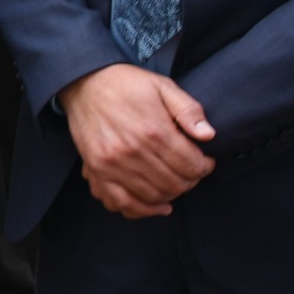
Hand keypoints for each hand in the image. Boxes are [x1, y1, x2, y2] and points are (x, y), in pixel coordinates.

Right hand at [59, 64, 216, 217]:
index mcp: (154, 130)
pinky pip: (122, 202)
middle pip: (176, 184)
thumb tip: (208, 135)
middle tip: (190, 171)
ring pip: (154, 196)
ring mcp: (113, 163)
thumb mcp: (163, 86)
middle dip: (190, 181)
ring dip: (171, 194)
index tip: (205, 161)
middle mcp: (133, 151)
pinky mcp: (98, 169)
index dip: (205, 166)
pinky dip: (142, 210)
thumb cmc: (125, 84)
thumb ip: (188, 110)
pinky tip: (157, 206)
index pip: (192, 165)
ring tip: (174, 181)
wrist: (84, 83)